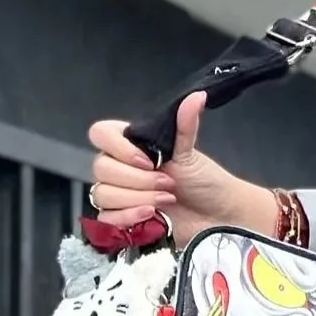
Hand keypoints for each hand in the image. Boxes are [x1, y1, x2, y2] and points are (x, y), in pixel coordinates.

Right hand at [86, 91, 274, 240]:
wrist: (216, 215)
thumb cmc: (204, 181)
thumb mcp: (191, 153)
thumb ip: (185, 124)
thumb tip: (196, 96)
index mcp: (130, 144)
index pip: (100, 134)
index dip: (119, 148)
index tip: (147, 160)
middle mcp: (120, 167)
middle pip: (100, 168)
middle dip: (137, 180)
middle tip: (167, 183)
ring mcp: (119, 193)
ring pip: (102, 194)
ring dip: (136, 198)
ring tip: (166, 200)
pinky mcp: (122, 219)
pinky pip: (106, 218)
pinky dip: (128, 217)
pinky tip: (151, 215)